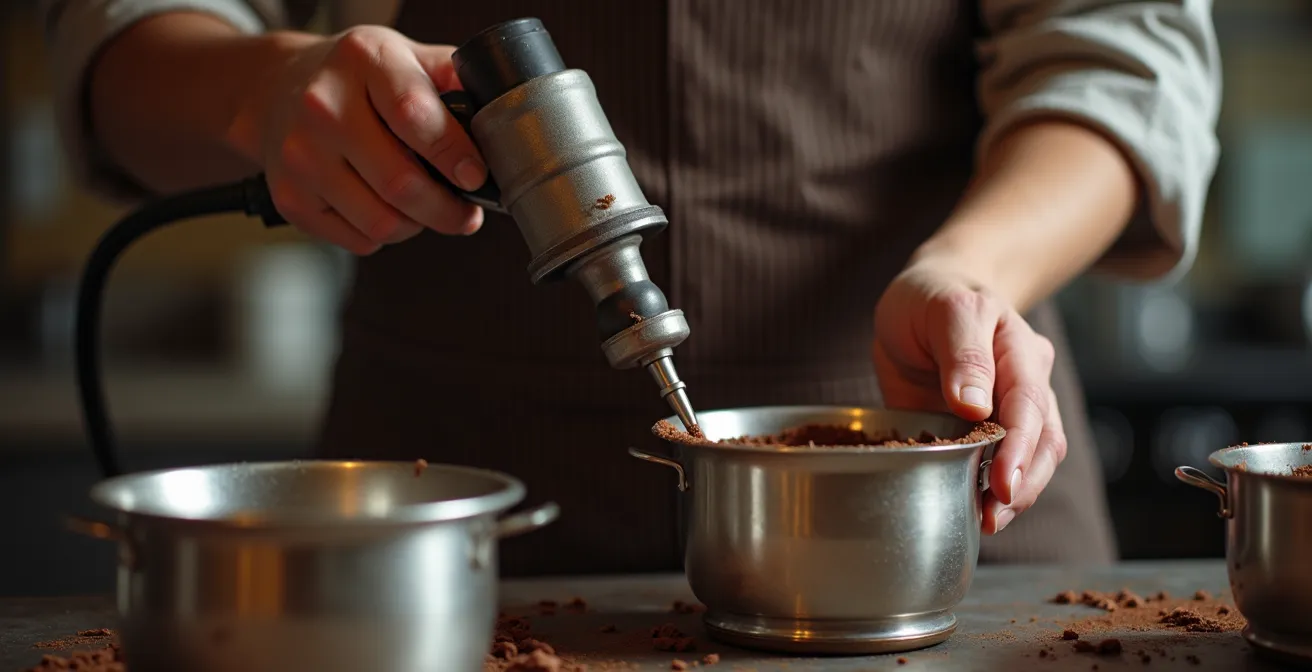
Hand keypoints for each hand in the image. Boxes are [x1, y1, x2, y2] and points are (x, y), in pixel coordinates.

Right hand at [226, 26, 485, 253]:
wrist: (278, 89)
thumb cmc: (356, 78)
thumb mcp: (404, 56)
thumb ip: (452, 78)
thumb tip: (497, 114)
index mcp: (363, 61)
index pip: (414, 116)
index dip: (454, 155)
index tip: (476, 176)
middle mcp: (323, 106)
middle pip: (400, 183)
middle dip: (447, 209)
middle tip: (466, 213)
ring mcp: (301, 155)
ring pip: (382, 222)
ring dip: (418, 226)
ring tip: (425, 209)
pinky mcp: (291, 197)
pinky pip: (358, 240)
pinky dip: (384, 235)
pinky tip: (386, 209)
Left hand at [872, 258, 1064, 534]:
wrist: (927, 297)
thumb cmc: (932, 298)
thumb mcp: (943, 309)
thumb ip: (962, 352)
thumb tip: (975, 407)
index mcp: (1018, 348)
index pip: (1028, 403)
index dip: (1019, 447)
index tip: (1002, 483)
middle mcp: (1026, 381)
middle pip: (1044, 439)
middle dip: (1023, 482)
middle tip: (993, 516)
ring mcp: (1012, 409)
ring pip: (1033, 459)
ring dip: (1014, 495)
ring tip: (987, 522)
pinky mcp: (989, 431)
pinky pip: (999, 465)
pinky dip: (992, 491)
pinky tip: (975, 512)